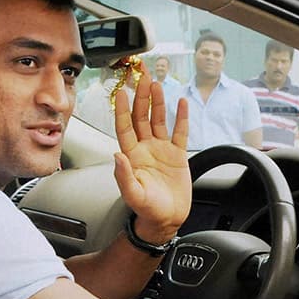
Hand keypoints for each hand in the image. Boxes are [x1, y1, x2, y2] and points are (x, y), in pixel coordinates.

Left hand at [113, 67, 190, 243]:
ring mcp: (161, 150)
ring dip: (158, 102)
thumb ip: (124, 176)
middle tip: (142, 77)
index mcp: (132, 156)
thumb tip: (116, 156)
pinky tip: (181, 103)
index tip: (122, 93)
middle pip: (142, 117)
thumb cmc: (147, 210)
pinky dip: (181, 118)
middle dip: (141, 97)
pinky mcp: (177, 155)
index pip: (125, 127)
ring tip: (158, 84)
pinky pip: (179, 132)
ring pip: (158, 120)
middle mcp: (145, 149)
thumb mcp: (133, 195)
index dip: (123, 110)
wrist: (166, 220)